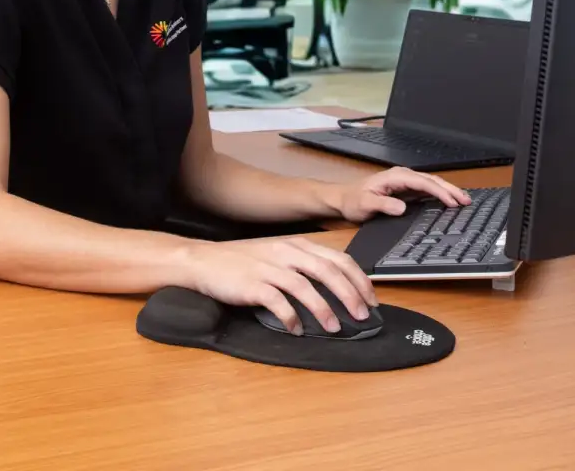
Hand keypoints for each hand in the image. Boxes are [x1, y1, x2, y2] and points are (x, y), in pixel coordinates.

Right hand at [181, 237, 376, 335]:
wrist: (203, 261)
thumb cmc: (242, 262)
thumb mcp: (278, 255)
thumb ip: (303, 265)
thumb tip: (335, 286)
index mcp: (297, 245)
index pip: (338, 259)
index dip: (359, 279)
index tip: (371, 298)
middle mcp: (286, 253)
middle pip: (328, 271)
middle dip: (350, 294)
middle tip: (362, 315)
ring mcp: (269, 267)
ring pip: (306, 287)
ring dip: (324, 309)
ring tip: (334, 327)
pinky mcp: (252, 284)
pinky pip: (277, 302)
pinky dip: (291, 317)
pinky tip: (297, 329)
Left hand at [333, 167, 470, 222]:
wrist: (343, 198)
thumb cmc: (353, 200)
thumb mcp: (365, 204)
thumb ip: (383, 204)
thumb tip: (402, 207)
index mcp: (395, 176)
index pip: (423, 182)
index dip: (439, 191)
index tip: (451, 202)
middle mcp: (402, 176)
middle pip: (432, 180)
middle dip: (450, 189)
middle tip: (466, 200)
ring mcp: (405, 182)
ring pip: (431, 184)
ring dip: (448, 191)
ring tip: (464, 200)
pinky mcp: (405, 189)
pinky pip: (427, 190)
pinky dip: (440, 194)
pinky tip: (448, 201)